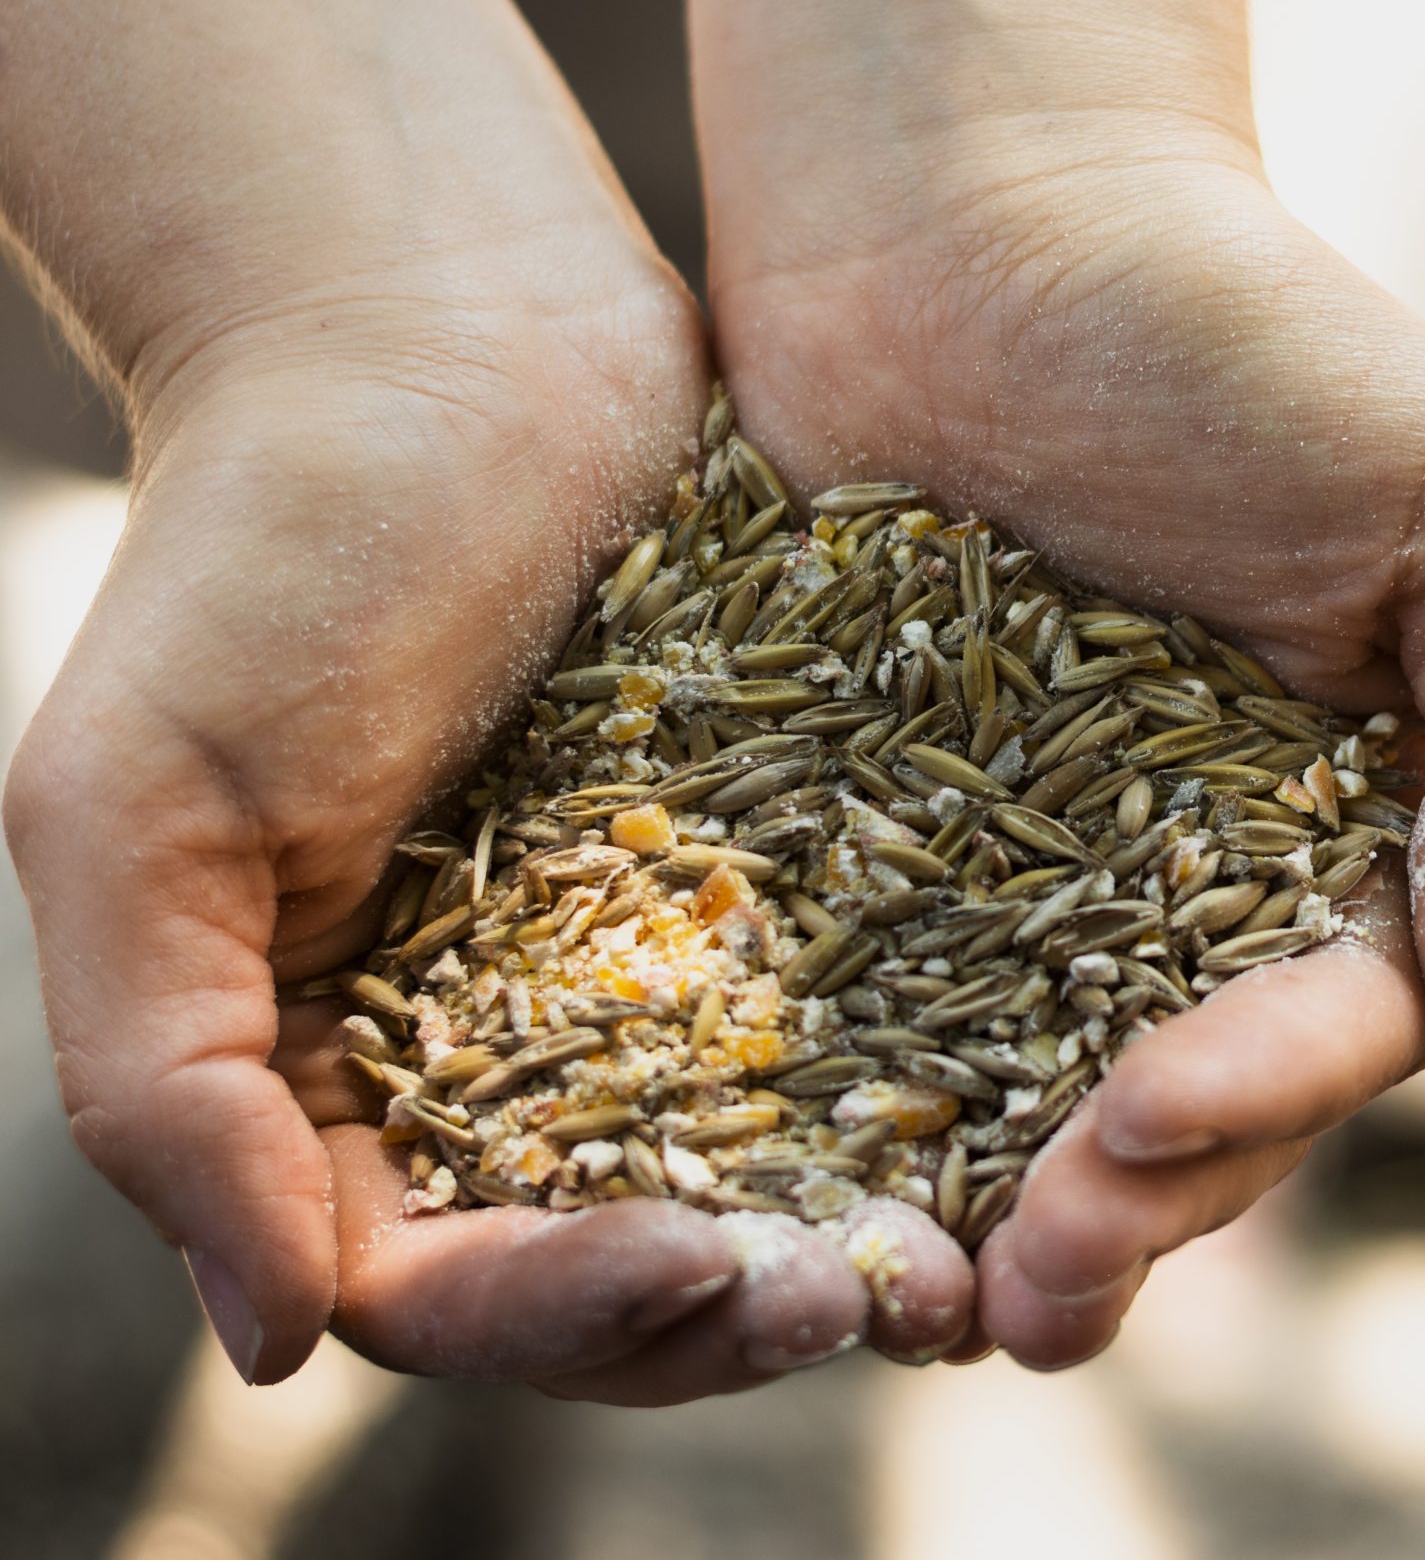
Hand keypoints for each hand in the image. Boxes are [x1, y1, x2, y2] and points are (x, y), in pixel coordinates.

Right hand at [0, 0, 978, 1393]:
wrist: (447, 329)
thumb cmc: (265, 546)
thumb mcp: (134, 812)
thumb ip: (167, 1084)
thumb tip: (281, 1344)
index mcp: (345, 1086)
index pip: (456, 1291)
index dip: (573, 1317)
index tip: (702, 1273)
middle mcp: (516, 1056)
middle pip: (639, 1266)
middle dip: (751, 1306)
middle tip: (882, 1292)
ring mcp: (665, 968)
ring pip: (774, 1171)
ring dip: (869, 1231)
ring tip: (982, 1247)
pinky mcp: (792, 871)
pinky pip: (878, 1009)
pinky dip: (945, 1078)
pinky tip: (1041, 1093)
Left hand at [682, 0, 1424, 1366]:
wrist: (974, 208)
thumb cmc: (1249, 336)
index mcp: (1358, 837)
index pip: (1335, 1020)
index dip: (1260, 1098)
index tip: (1151, 1114)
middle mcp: (1197, 890)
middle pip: (1177, 1105)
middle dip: (1120, 1210)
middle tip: (1024, 1295)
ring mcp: (1023, 885)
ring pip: (1017, 1099)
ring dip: (980, 1216)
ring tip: (920, 1304)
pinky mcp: (865, 852)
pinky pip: (857, 1005)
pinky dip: (837, 1105)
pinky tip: (780, 1184)